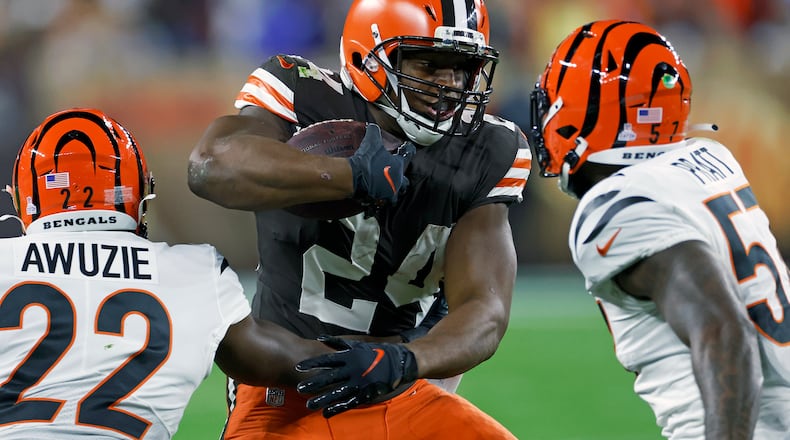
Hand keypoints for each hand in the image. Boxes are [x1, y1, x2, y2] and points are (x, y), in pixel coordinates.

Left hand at [295, 336, 418, 417]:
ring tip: (309, 404)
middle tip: (299, 389)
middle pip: (329, 377)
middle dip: (313, 384)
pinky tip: (326, 412)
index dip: (313, 364)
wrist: (400, 363)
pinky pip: (349, 402)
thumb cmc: (377, 352)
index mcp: (350, 356)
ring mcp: (359, 383)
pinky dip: (337, 407)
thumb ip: (338, 343)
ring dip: (322, 399)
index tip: (299, 367)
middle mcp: (353, 369)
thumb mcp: (358, 344)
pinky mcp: (366, 394)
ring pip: (337, 392)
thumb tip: (320, 337)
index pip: (327, 360)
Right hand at [348, 124, 415, 206]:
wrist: (354, 178)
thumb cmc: (366, 161)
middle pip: (405, 183)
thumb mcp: (371, 142)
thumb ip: (374, 132)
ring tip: (388, 189)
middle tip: (397, 175)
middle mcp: (396, 182)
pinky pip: (381, 202)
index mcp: (398, 167)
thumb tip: (372, 126)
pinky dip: (379, 199)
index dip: (407, 151)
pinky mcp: (377, 200)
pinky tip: (375, 196)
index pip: (408, 156)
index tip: (407, 148)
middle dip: (402, 179)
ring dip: (392, 192)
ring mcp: (388, 193)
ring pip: (395, 195)